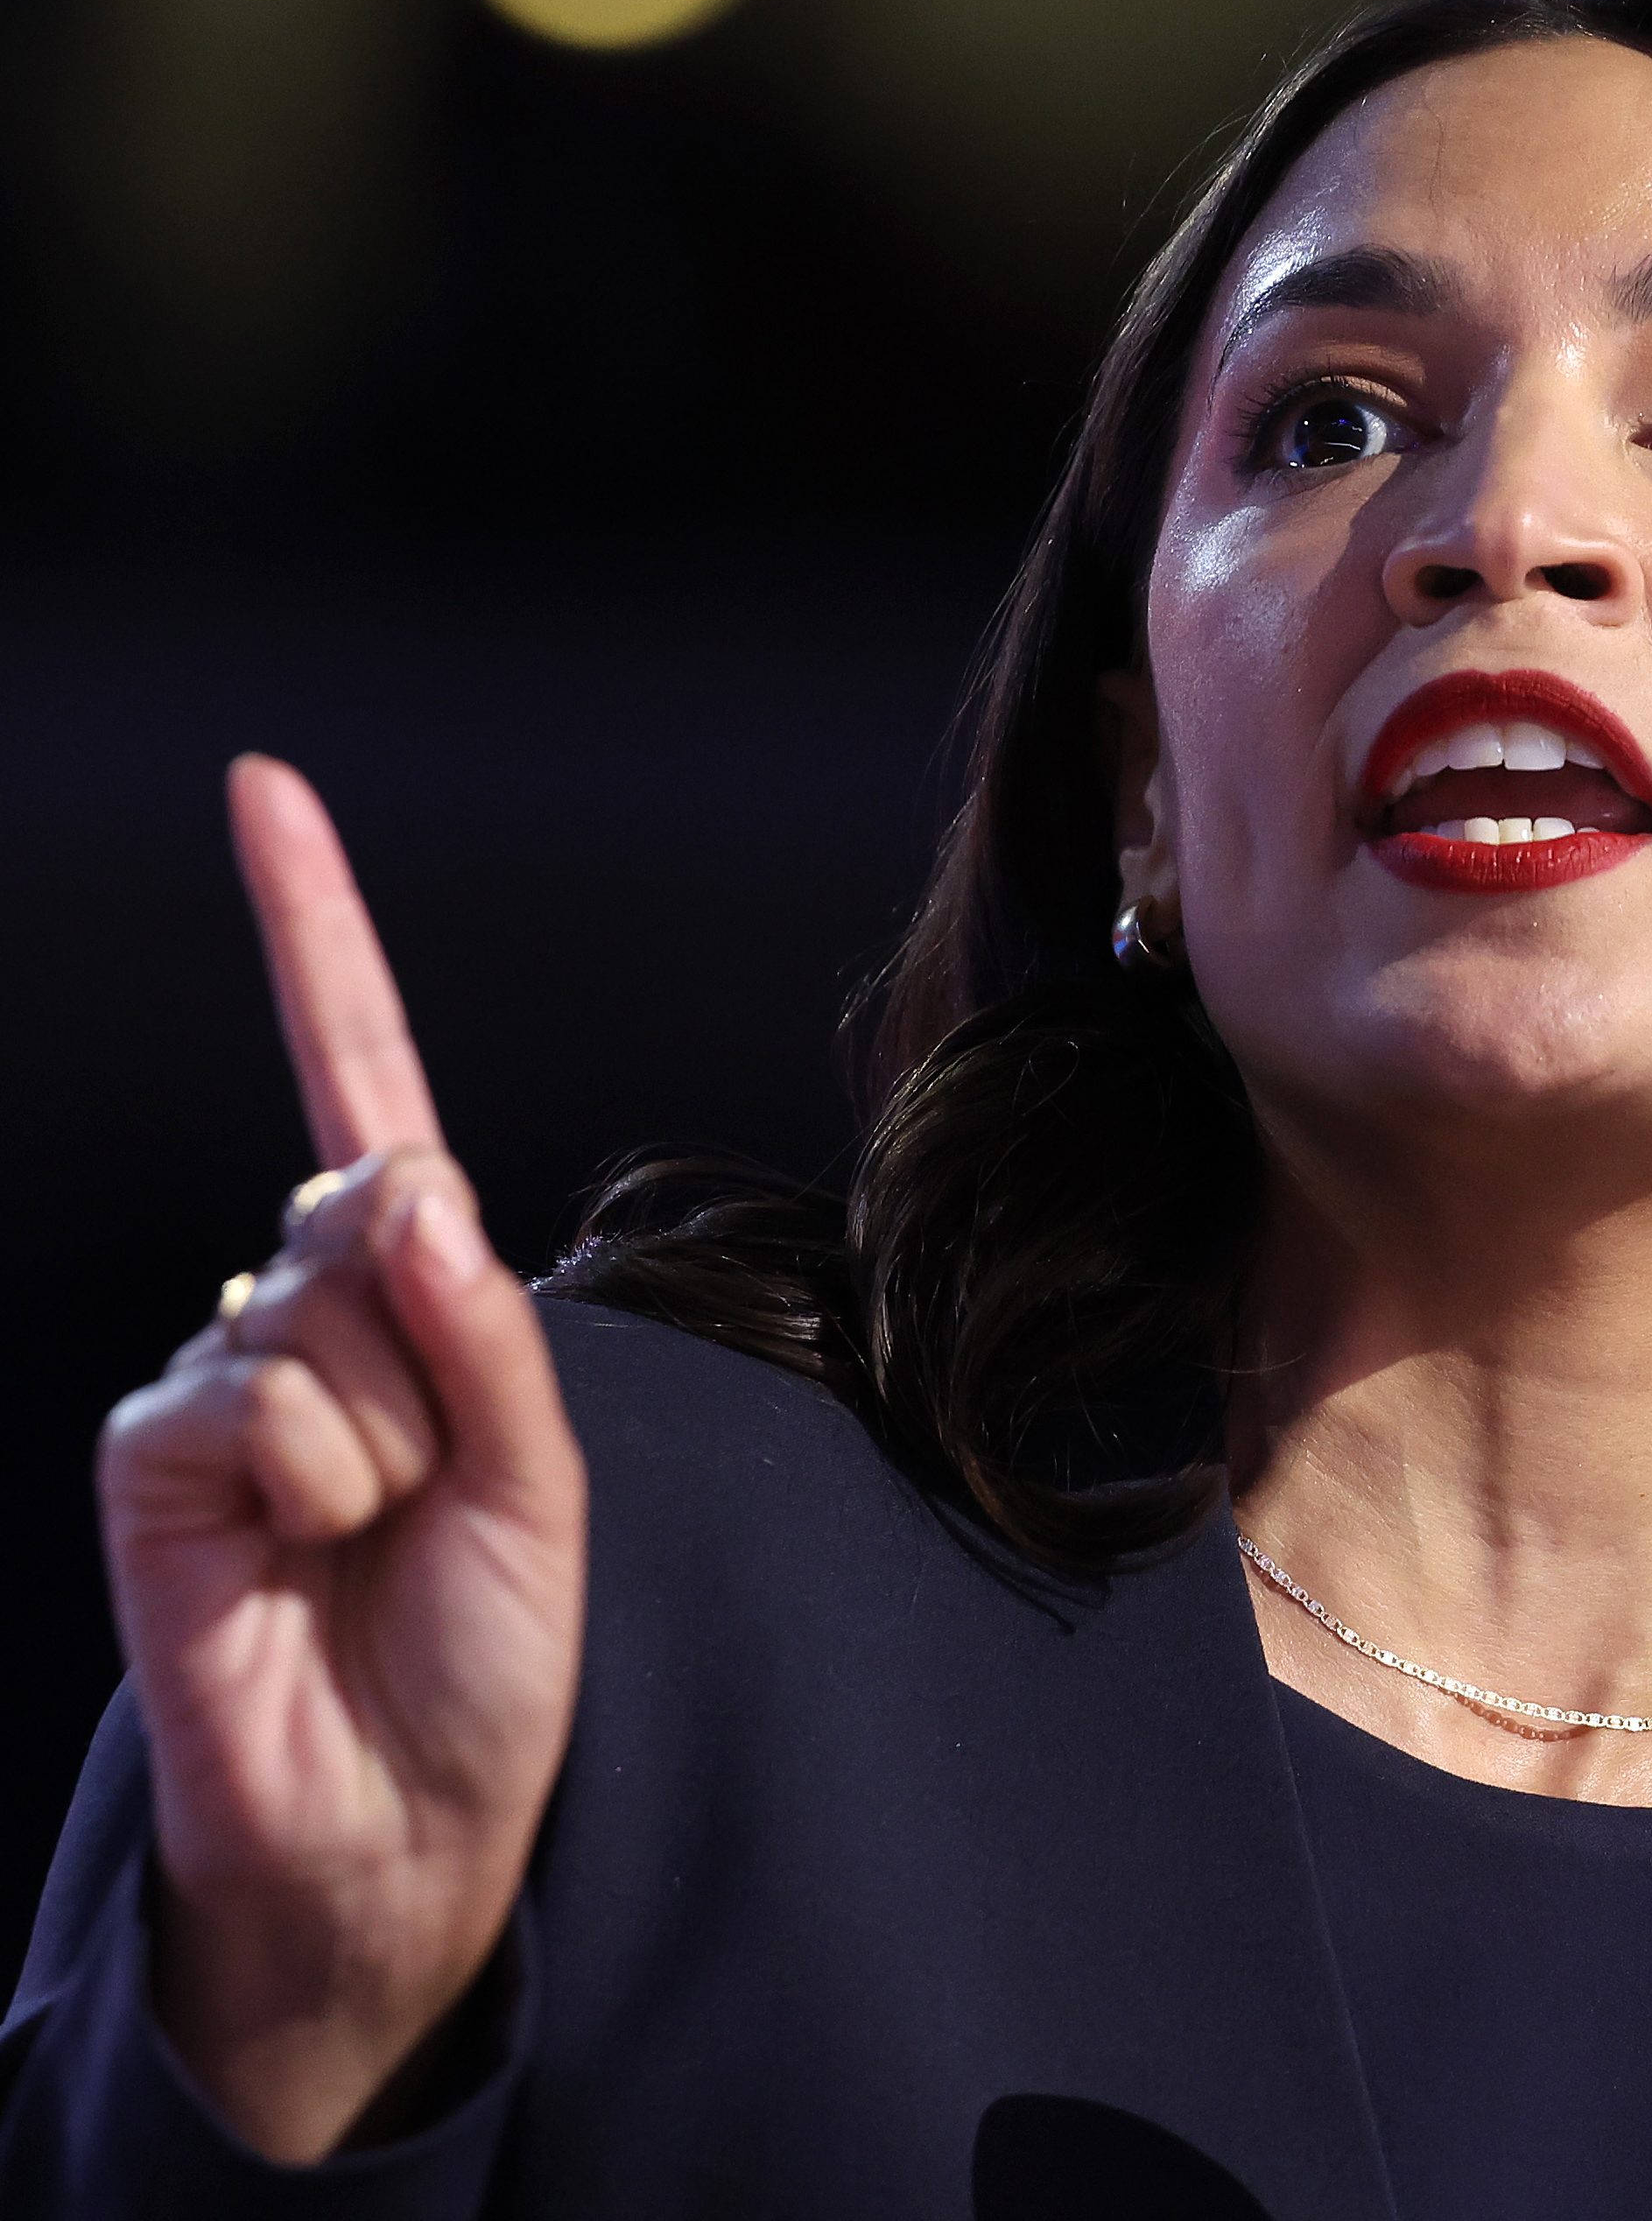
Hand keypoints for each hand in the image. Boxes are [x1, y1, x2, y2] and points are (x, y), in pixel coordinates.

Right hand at [97, 758, 586, 2163]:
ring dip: (382, 1437)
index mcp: (411, 1282)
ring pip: (322, 1307)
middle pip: (374, 1201)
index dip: (311, 929)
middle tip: (428, 1486)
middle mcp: (306, 1298)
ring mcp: (222, 1369)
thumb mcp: (540, 1475)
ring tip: (368, 1541)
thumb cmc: (485, 1651)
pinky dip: (304, 1474)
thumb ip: (479, 1322)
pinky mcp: (152, 1449)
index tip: (260, 787)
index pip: (356, 1071)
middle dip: (437, 1345)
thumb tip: (392, 1177)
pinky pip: (246, 1391)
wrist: (403, 1822)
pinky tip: (294, 1556)